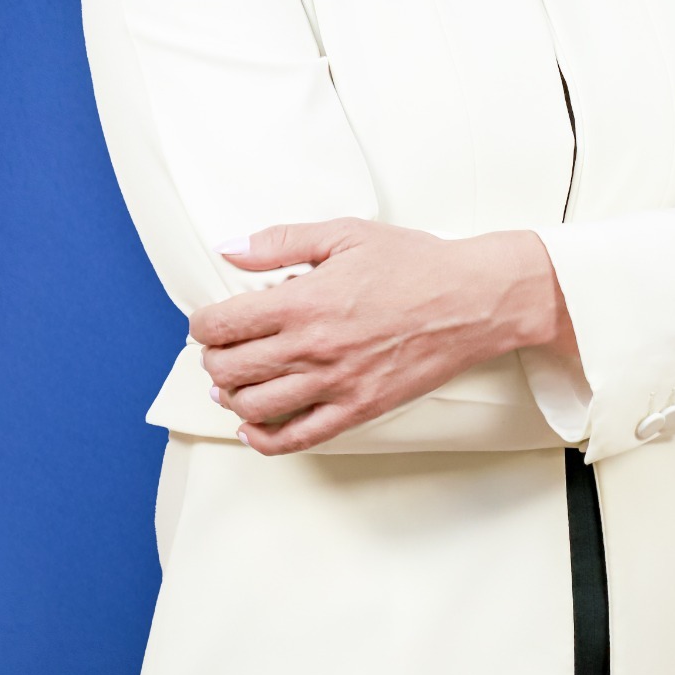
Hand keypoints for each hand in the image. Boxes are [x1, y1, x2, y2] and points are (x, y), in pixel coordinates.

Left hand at [188, 217, 573, 455]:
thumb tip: (229, 248)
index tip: (207, 320)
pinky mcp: (357, 409)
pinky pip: (296, 438)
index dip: (203, 324)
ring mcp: (334, 384)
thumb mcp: (344, 234)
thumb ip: (280, 241)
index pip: (224, 324)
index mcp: (304, 301)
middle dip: (213, 359)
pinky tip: (253, 429)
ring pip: (254, 407)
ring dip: (230, 397)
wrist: (471, 300)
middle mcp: (313, 348)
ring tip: (231, 384)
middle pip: (230, 369)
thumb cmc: (413, 263)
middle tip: (219, 349)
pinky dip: (263, 439)